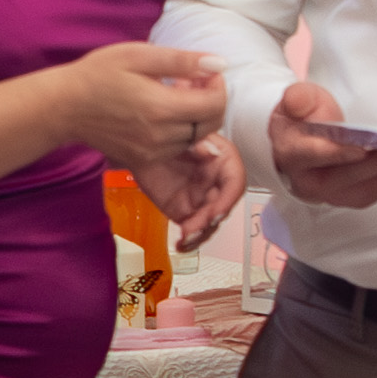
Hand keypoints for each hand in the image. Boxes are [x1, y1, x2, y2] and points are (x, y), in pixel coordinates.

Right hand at [48, 41, 229, 168]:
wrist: (64, 107)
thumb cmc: (98, 75)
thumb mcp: (140, 55)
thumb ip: (183, 61)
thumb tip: (219, 63)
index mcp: (162, 107)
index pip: (215, 104)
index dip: (218, 85)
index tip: (205, 72)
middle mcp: (161, 135)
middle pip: (211, 124)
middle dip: (211, 102)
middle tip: (193, 83)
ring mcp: (152, 152)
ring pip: (196, 138)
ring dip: (196, 117)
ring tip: (174, 96)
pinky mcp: (143, 161)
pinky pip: (177, 149)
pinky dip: (181, 132)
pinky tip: (163, 114)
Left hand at [141, 135, 246, 253]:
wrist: (141, 146)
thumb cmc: (168, 137)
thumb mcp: (187, 133)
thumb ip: (200, 142)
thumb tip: (211, 153)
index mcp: (223, 162)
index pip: (235, 182)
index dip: (229, 199)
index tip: (216, 211)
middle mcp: (216, 184)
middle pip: (222, 206)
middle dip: (209, 219)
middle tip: (193, 226)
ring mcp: (202, 200)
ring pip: (209, 222)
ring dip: (200, 233)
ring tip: (185, 237)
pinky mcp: (186, 212)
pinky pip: (193, 230)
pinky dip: (189, 240)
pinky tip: (181, 245)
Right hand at [265, 80, 376, 209]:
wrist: (301, 144)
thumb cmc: (302, 120)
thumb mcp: (296, 101)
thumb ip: (298, 98)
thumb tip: (297, 100)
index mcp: (293, 155)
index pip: (314, 154)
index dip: (338, 152)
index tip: (362, 147)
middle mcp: (313, 183)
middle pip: (353, 173)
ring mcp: (338, 194)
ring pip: (374, 184)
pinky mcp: (359, 197)